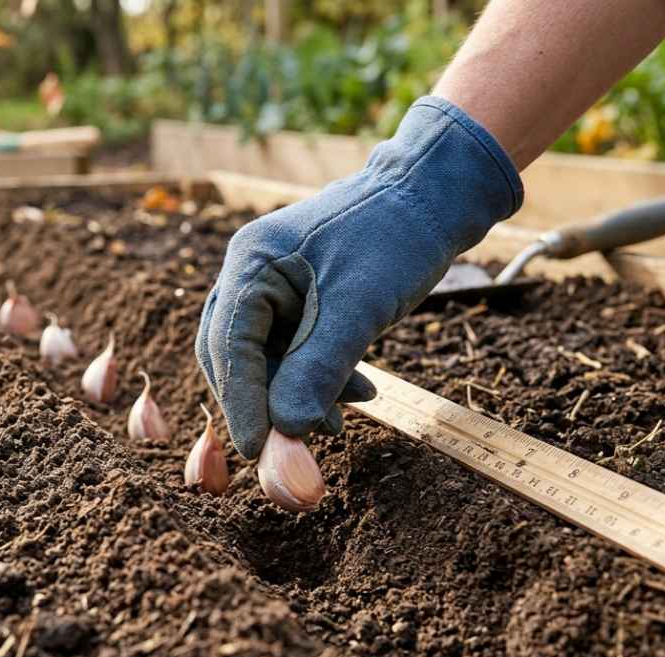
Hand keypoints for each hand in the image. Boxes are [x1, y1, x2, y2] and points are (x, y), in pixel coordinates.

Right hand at [196, 97, 522, 458]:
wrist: (436, 195)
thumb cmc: (397, 237)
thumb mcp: (358, 308)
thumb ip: (317, 368)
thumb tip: (287, 430)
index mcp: (252, 261)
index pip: (228, 344)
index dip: (240, 402)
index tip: (257, 452)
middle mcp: (251, 271)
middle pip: (236, 355)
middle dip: (266, 404)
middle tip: (293, 448)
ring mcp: (273, 284)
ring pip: (266, 358)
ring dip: (296, 396)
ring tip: (339, 427)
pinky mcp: (298, 296)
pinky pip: (292, 348)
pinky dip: (318, 377)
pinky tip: (357, 393)